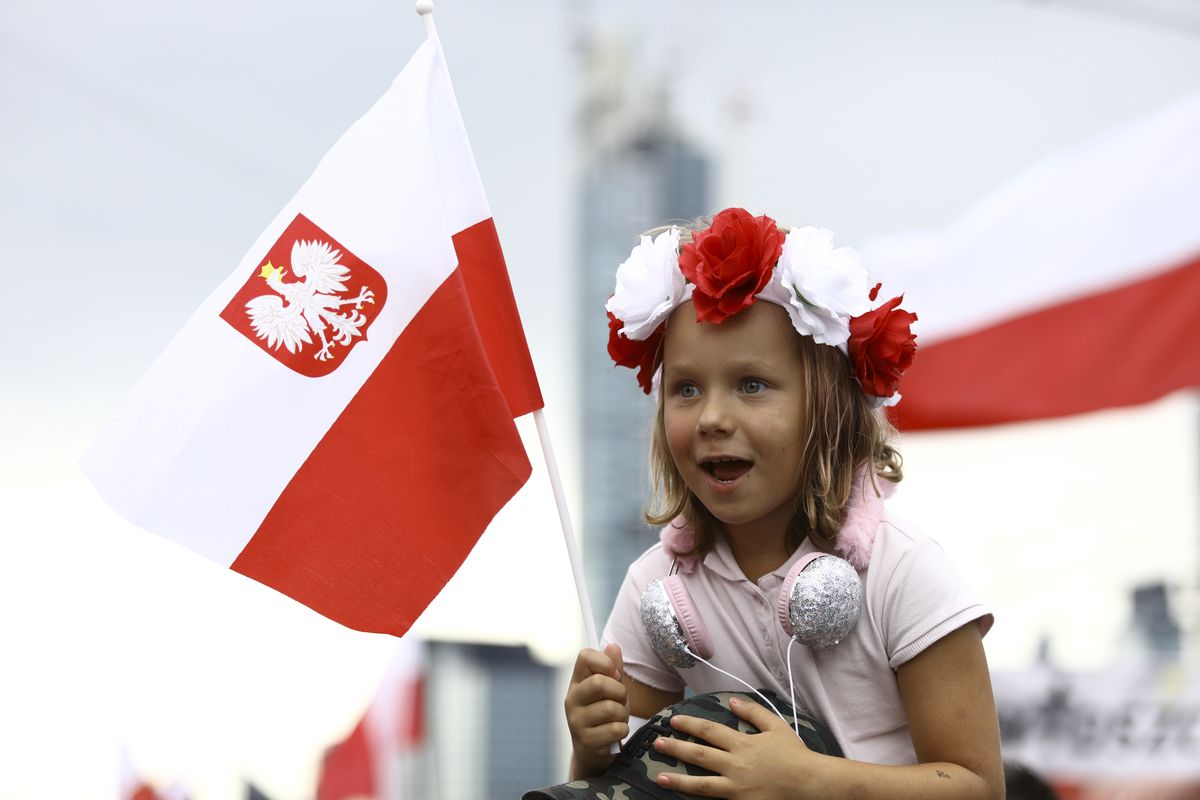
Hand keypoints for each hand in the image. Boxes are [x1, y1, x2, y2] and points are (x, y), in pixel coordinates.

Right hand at [564, 643, 628, 776]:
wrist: (594, 751)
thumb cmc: (604, 715)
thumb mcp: (611, 690)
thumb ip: (613, 669)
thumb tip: (613, 645)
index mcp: (577, 681)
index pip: (585, 656)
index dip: (605, 662)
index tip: (614, 675)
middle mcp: (572, 699)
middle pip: (599, 683)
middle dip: (620, 692)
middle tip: (620, 701)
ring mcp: (576, 721)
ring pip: (611, 708)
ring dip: (623, 714)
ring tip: (617, 719)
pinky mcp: (585, 741)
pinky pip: (615, 729)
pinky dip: (623, 730)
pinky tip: (615, 733)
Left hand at [652, 696, 824, 799]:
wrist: (810, 784)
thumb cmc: (795, 755)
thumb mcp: (776, 727)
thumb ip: (753, 712)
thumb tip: (733, 700)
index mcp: (742, 744)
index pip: (709, 731)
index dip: (689, 725)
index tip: (673, 721)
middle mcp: (735, 765)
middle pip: (699, 755)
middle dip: (675, 748)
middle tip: (657, 743)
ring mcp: (737, 788)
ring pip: (701, 785)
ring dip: (678, 780)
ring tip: (659, 778)